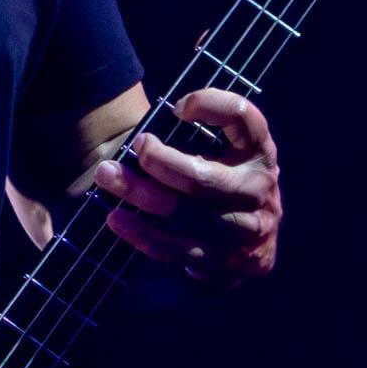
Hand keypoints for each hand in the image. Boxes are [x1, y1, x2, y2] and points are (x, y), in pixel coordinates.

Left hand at [93, 88, 281, 285]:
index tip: (177, 109)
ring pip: (188, 216)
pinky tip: (118, 219)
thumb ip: (204, 132)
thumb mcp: (227, 149)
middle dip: (160, 163)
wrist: (253, 239)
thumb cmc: (225, 179)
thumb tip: (154, 128)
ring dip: (141, 196)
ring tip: (106, 177)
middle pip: (204, 178)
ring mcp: (246, 230)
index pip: (243, 118)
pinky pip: (180, 250)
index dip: (211, 106)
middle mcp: (259, 190)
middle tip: (133, 148)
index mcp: (259, 152)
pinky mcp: (227, 261)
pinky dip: (145, 234)